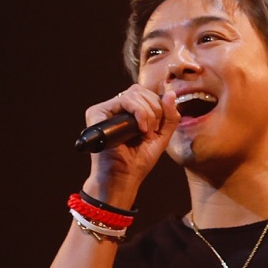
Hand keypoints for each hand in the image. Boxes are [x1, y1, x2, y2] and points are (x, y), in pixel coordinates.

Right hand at [82, 84, 179, 204]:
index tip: (157, 128)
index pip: (145, 94)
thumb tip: (171, 93)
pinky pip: (124, 100)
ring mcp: (105, 110)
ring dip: (148, 113)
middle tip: (152, 130)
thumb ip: (170, 116)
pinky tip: (140, 129)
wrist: (124, 176)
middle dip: (155, 109)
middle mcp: (115, 109)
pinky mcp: (97, 113)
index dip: (158, 106)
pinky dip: (139, 112)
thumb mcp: (161, 136)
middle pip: (140, 90)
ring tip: (145, 132)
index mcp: (128, 112)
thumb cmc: (139, 160)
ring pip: (133, 93)